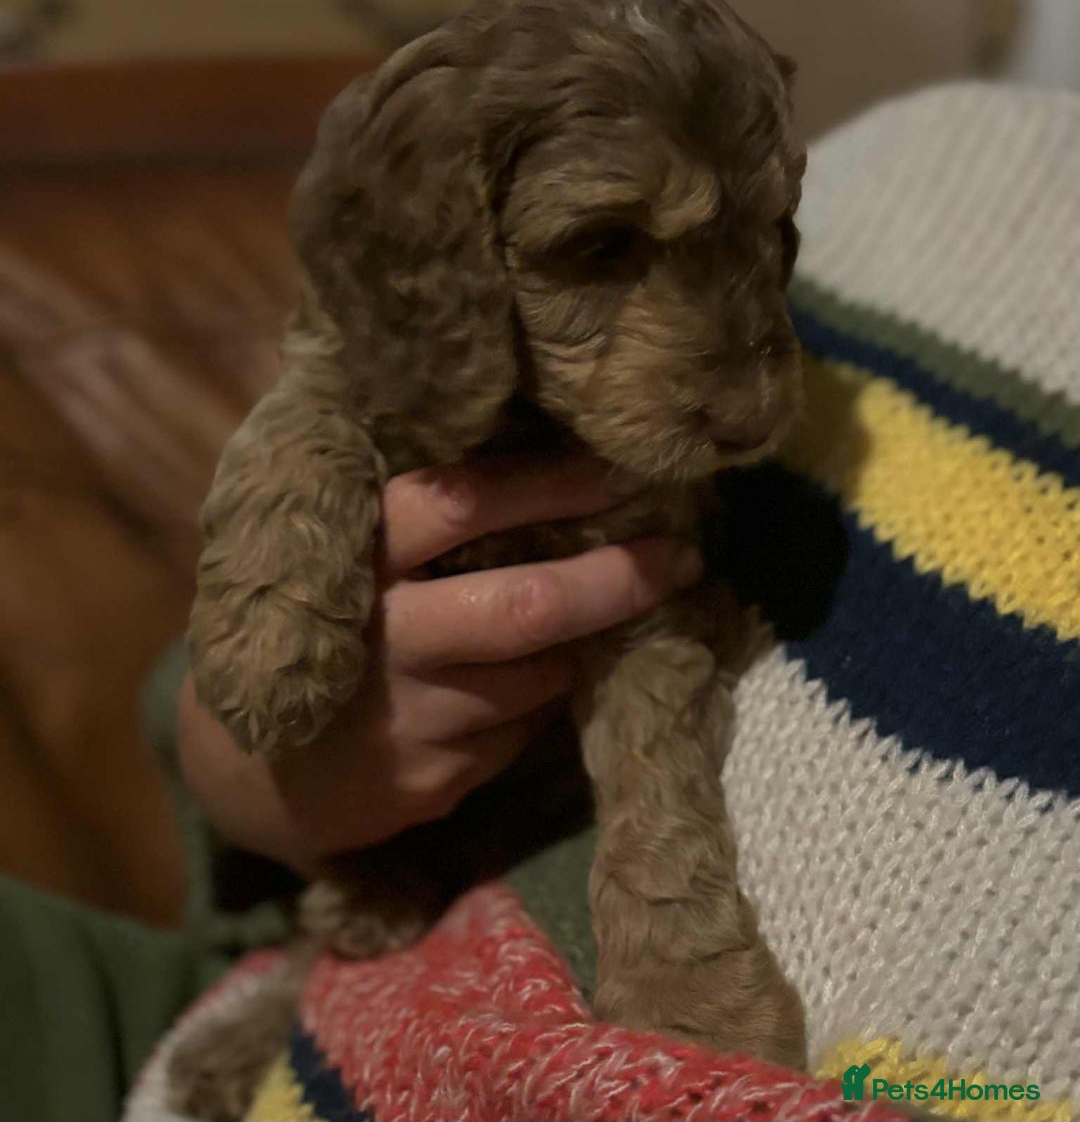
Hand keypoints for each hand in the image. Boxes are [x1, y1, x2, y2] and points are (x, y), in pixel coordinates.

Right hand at [177, 451, 701, 873]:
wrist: (250, 774)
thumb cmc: (315, 630)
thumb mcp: (340, 561)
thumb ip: (416, 527)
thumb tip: (552, 480)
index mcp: (355, 561)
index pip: (458, 505)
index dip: (548, 483)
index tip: (621, 467)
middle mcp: (383, 640)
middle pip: (522, 606)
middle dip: (613, 579)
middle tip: (682, 555)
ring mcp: (410, 721)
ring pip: (540, 676)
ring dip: (591, 643)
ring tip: (625, 609)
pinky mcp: (433, 781)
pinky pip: (524, 729)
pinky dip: (549, 698)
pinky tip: (554, 676)